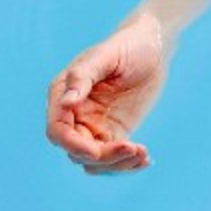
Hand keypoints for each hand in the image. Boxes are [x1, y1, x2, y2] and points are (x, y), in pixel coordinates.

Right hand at [45, 13, 172, 174]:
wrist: (151, 47)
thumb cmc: (127, 45)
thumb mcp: (105, 55)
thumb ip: (83, 76)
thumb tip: (66, 102)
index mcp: (63, 94)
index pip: (58, 131)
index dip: (74, 145)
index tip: (97, 152)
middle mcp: (74, 114)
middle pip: (77, 151)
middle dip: (103, 157)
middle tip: (134, 148)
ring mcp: (93, 126)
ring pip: (94, 162)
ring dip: (116, 165)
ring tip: (143, 154)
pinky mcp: (113, 133)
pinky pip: (113, 158)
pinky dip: (127, 164)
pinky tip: (146, 159)